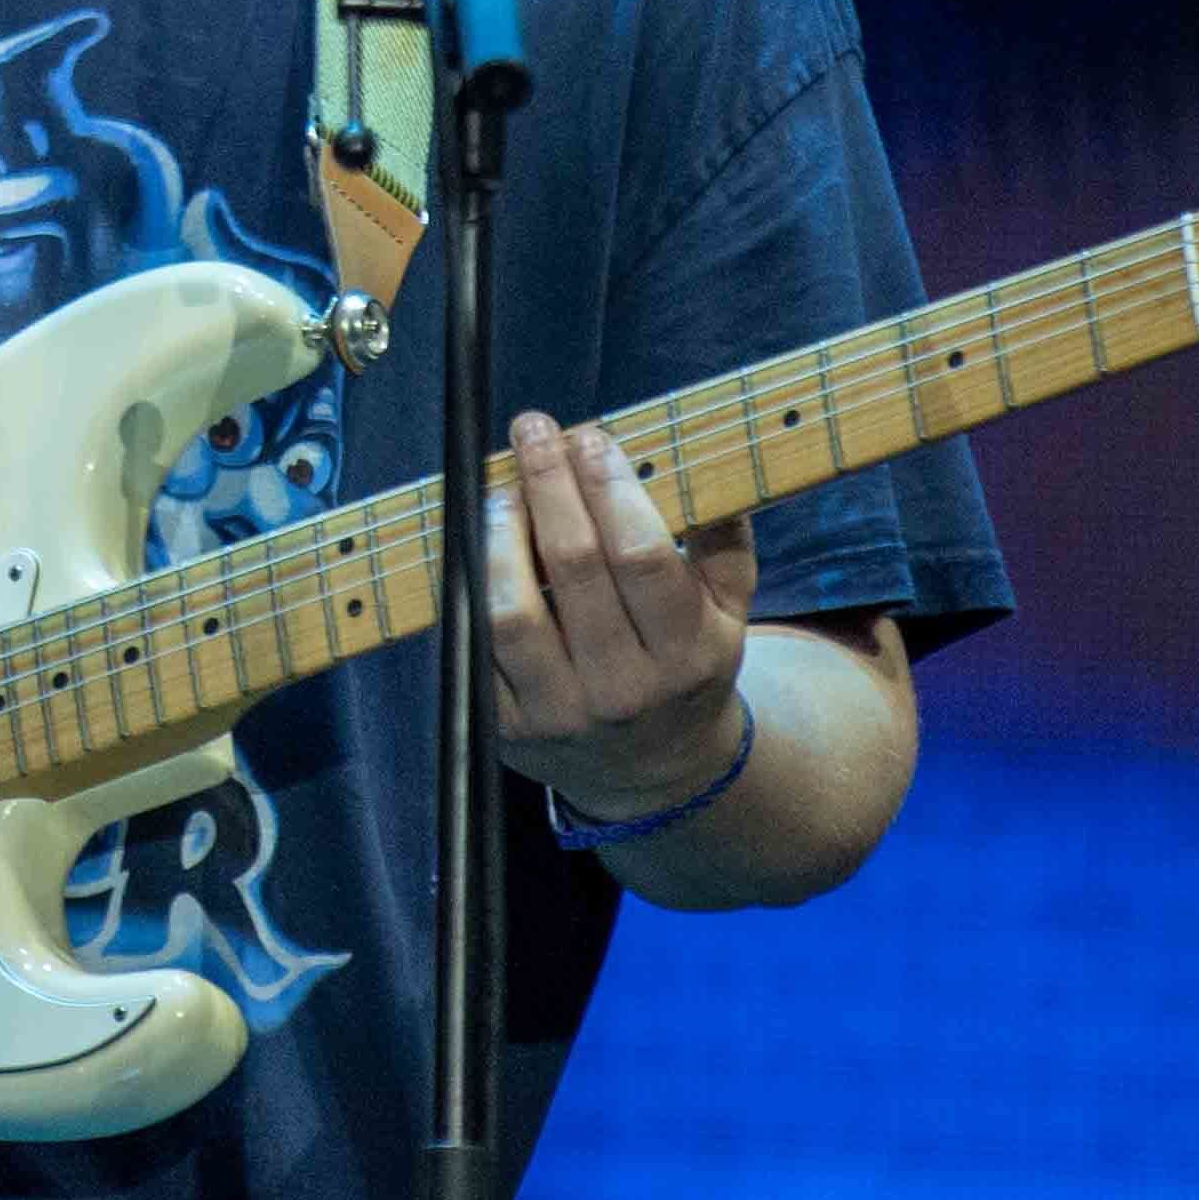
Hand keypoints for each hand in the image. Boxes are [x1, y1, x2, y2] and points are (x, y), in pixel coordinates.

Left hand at [485, 408, 759, 820]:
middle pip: (572, 568)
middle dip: (548, 485)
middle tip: (534, 431)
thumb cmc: (685, 662)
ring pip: (509, 611)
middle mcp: (624, 688)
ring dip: (498, 534)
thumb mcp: (727, 610)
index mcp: (687, 653)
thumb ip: (723, 538)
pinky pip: (474, 643)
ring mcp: (559, 712)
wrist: (654, 768)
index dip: (609, 489)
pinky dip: (470, 585)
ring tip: (502, 489)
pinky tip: (477, 542)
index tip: (590, 438)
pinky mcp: (505, 725)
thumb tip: (705, 456)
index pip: (640, 556)